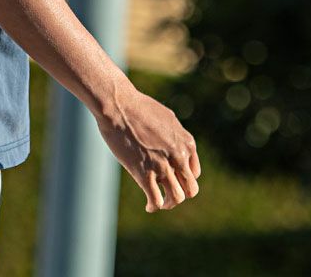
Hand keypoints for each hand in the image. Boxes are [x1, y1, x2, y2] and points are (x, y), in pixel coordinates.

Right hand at [95, 82, 200, 212]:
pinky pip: (156, 199)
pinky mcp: (144, 173)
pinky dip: (154, 206)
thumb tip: (174, 143)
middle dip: (179, 194)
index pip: (193, 172)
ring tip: (159, 202)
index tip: (172, 179)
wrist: (117, 104)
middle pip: (190, 188)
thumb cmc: (136, 107)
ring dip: (168, 203)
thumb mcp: (165, 117)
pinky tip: (148, 206)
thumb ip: (173, 134)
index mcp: (186, 142)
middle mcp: (178, 156)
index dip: (183, 179)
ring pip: (176, 198)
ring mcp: (162, 166)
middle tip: (167, 195)